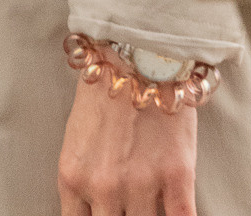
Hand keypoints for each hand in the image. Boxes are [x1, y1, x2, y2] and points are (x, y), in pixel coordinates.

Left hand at [58, 74, 196, 215]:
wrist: (138, 51)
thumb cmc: (106, 91)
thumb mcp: (78, 139)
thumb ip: (84, 180)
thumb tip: (94, 212)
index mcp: (72, 176)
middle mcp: (102, 186)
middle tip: (132, 209)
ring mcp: (140, 184)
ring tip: (152, 205)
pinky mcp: (177, 177)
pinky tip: (178, 215)